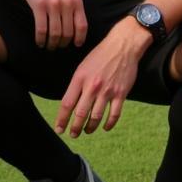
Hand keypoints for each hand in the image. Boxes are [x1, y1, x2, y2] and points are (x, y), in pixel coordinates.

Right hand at [16, 0, 87, 49]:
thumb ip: (73, 4)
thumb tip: (76, 24)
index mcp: (76, 0)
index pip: (82, 26)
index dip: (79, 39)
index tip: (75, 45)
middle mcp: (66, 3)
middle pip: (68, 32)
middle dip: (62, 44)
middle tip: (57, 47)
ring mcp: (53, 5)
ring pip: (55, 33)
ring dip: (51, 44)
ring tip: (48, 46)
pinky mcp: (38, 5)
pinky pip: (41, 29)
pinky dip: (41, 39)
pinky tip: (39, 42)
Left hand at [54, 18, 149, 136]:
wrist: (123, 46)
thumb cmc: (101, 55)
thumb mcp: (83, 66)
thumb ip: (77, 84)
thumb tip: (70, 104)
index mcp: (80, 78)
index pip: (67, 104)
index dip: (61, 119)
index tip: (59, 129)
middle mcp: (92, 86)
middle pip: (80, 114)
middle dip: (75, 128)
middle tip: (72, 135)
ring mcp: (107, 91)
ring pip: (96, 117)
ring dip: (90, 127)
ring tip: (87, 131)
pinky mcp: (121, 94)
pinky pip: (114, 115)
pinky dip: (109, 124)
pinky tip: (104, 127)